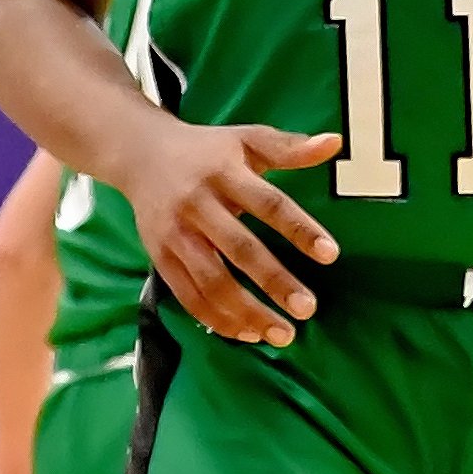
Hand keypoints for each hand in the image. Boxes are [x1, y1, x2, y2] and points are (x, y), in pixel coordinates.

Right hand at [115, 117, 340, 345]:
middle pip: (238, 248)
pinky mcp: (159, 254)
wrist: (137, 152)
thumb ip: (289, 148)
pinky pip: (187, 294)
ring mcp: (174, 233)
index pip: (266, 203)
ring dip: (246, 311)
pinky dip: (216, 318)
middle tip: (307, 308)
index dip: (299, 228)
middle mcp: (196, 203)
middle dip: (273, 280)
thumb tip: (335, 143)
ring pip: (210, 279)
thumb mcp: (245, 140)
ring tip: (282, 333)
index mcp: (223, 173)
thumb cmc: (205, 149)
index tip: (330, 254)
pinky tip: (246, 334)